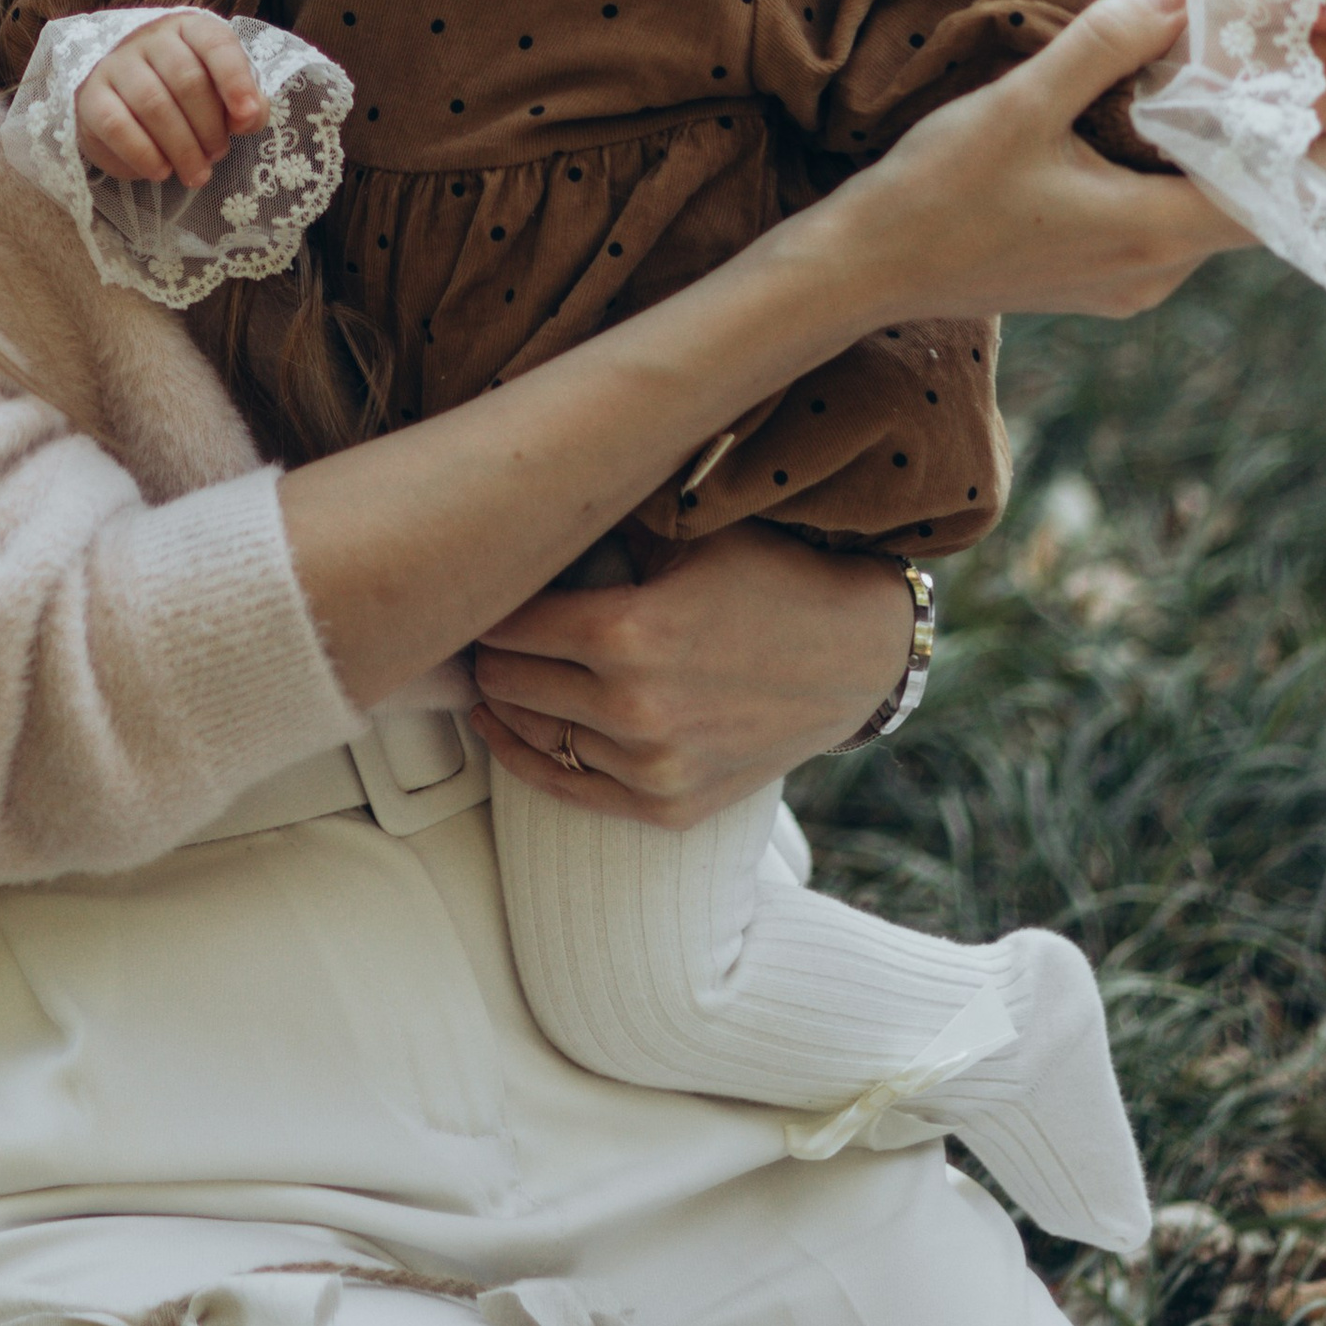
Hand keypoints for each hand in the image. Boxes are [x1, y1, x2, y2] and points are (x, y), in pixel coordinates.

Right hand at [72, 9, 268, 189]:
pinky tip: (161, 171)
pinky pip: (117, 125)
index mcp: (190, 29)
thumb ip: (246, 105)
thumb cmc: (185, 98)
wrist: (125, 106)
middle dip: (208, 127)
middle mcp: (150, 39)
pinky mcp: (91, 97)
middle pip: (186, 79)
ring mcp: (116, 65)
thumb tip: (248, 118)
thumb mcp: (222, 96)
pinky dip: (144, 154)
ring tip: (196, 173)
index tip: (246, 117)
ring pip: (153, 104)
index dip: (235, 80)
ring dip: (181, 147)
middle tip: (216, 156)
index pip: (215, 43)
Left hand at [469, 530, 914, 827]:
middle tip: (470, 619)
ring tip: (488, 664)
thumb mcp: (684, 533)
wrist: (855, 654)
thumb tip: (513, 519)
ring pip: (529, 734)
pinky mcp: (669, 807)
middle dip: (486, 648)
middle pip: (507, 679)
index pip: (505, 621)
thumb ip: (599, 531)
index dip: (483, 596)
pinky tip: (503, 726)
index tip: (471, 579)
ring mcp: (652, 769)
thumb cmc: (768, 574)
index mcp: (627, 631)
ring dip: (503, 699)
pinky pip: (566, 788)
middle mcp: (633, 709)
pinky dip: (526, 756)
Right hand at [814, 0, 1245, 328]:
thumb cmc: (936, 192)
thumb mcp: (1020, 104)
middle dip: (1275, 139)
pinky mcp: (1097, 281)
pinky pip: (1168, 227)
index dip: (1314, 142)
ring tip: (1229, 84)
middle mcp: (1153, 271)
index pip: (1277, 197)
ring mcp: (1126, 284)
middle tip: (1284, 65)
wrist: (864, 270)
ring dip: (1226, 157)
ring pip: (1207, 216)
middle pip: (1250, 206)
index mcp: (1150, 233)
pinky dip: (1182, 178)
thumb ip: (1104, 45)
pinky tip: (1160, 129)